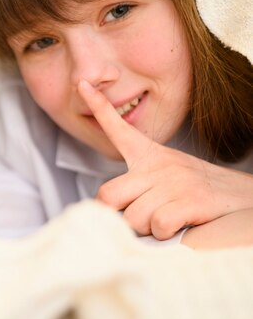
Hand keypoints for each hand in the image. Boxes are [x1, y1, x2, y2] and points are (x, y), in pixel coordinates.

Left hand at [78, 80, 252, 239]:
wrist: (246, 200)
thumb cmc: (198, 194)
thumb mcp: (168, 176)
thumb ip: (137, 185)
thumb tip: (107, 207)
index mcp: (151, 156)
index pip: (119, 129)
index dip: (100, 107)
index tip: (82, 83)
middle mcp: (159, 166)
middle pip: (108, 195)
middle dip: (118, 214)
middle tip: (139, 216)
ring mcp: (175, 182)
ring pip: (132, 218)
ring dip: (145, 230)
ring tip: (166, 220)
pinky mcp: (191, 201)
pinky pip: (157, 227)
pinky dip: (164, 235)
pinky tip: (179, 226)